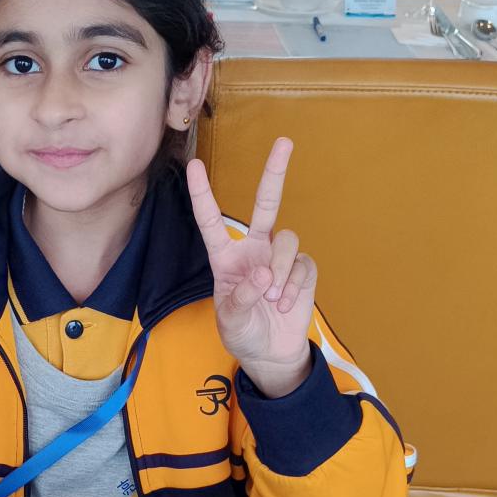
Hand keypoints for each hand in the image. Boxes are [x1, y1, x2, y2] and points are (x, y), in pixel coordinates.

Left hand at [186, 137, 315, 398]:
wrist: (271, 354)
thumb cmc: (243, 333)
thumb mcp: (230, 320)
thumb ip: (240, 297)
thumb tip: (264, 274)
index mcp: (226, 257)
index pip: (211, 221)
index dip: (203, 194)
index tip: (194, 166)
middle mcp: (254, 249)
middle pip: (265, 204)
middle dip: (274, 173)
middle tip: (284, 142)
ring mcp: (279, 257)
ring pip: (286, 239)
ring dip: (280, 269)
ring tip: (272, 299)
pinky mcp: (302, 269)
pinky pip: (302, 263)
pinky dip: (294, 284)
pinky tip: (285, 302)